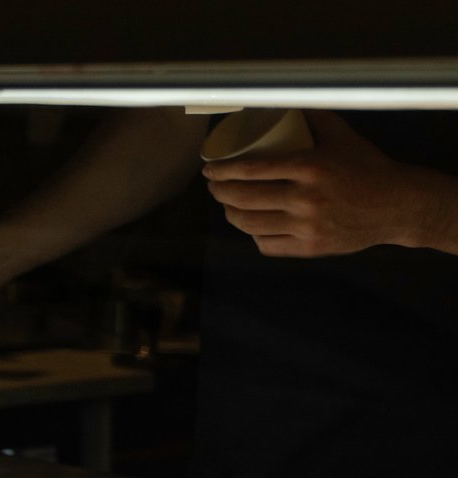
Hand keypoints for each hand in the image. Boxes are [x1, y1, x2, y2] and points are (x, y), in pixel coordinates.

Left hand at [202, 110, 457, 257]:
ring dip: (231, 215)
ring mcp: (305, 227)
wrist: (394, 205)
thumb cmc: (366, 168)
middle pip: (244, 200)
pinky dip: (253, 235)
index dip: (223, 172)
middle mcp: (305, 199)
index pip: (252, 170)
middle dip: (220, 194)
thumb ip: (315, 117)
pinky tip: (251, 226)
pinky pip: (266, 245)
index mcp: (311, 167)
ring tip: (227, 205)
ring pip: (249, 225)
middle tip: (214, 187)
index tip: (210, 170)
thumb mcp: (342, 136)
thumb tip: (285, 101)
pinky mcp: (307, 248)